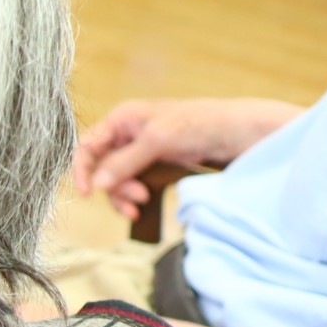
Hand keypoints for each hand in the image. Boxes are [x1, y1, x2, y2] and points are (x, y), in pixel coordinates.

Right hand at [72, 97, 299, 217]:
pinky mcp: (158, 167)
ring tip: (144, 205)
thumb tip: (97, 185)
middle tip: (136, 199)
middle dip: (115, 186)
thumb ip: (125, 162)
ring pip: (118, 181)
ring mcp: (144, 152)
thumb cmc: (202, 124)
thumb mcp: (158, 140)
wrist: (243, 133)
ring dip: (125, 196)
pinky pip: (135, 186)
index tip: (88, 193)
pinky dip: (136, 199)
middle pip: (102, 168)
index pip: (88, 145)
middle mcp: (129, 135)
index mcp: (123, 118)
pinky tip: (145, 208)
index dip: (83, 169)